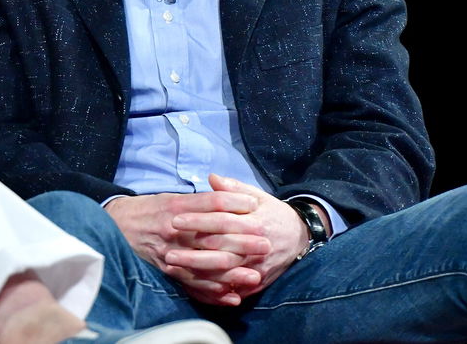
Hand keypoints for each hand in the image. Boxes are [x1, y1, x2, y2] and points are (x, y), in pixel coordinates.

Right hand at [105, 187, 267, 305]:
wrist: (115, 225)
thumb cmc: (146, 210)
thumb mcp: (168, 197)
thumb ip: (196, 200)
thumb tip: (224, 195)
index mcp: (176, 206)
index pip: (211, 203)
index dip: (235, 202)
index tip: (256, 205)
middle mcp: (174, 229)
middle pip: (213, 235)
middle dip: (243, 241)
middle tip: (266, 243)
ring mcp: (170, 251)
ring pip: (206, 264)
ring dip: (232, 272)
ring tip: (255, 275)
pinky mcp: (166, 270)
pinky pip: (192, 283)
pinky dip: (212, 292)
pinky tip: (231, 296)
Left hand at [165, 175, 309, 303]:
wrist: (300, 236)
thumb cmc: (271, 213)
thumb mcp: (256, 195)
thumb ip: (233, 188)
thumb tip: (211, 178)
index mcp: (255, 221)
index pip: (221, 221)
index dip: (198, 221)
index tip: (175, 219)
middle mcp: (257, 245)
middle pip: (221, 249)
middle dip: (192, 252)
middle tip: (166, 251)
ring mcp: (258, 266)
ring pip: (225, 272)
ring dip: (198, 272)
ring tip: (173, 268)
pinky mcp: (259, 282)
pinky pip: (235, 289)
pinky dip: (215, 290)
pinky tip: (194, 285)